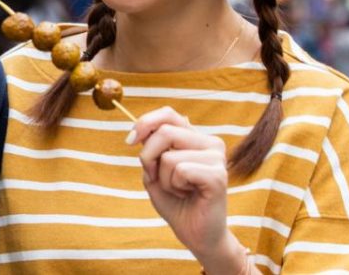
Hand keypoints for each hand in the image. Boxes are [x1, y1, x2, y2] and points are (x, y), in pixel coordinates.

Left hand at [130, 107, 247, 273]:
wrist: (196, 234)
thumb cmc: (176, 203)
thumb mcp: (154, 172)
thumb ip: (150, 149)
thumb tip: (145, 130)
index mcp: (195, 138)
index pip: (169, 114)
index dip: (145, 123)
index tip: (130, 141)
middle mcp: (210, 143)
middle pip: (164, 132)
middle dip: (148, 157)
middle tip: (156, 177)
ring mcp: (217, 158)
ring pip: (168, 155)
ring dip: (164, 178)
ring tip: (179, 190)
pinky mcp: (218, 175)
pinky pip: (180, 170)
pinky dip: (174, 185)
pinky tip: (188, 194)